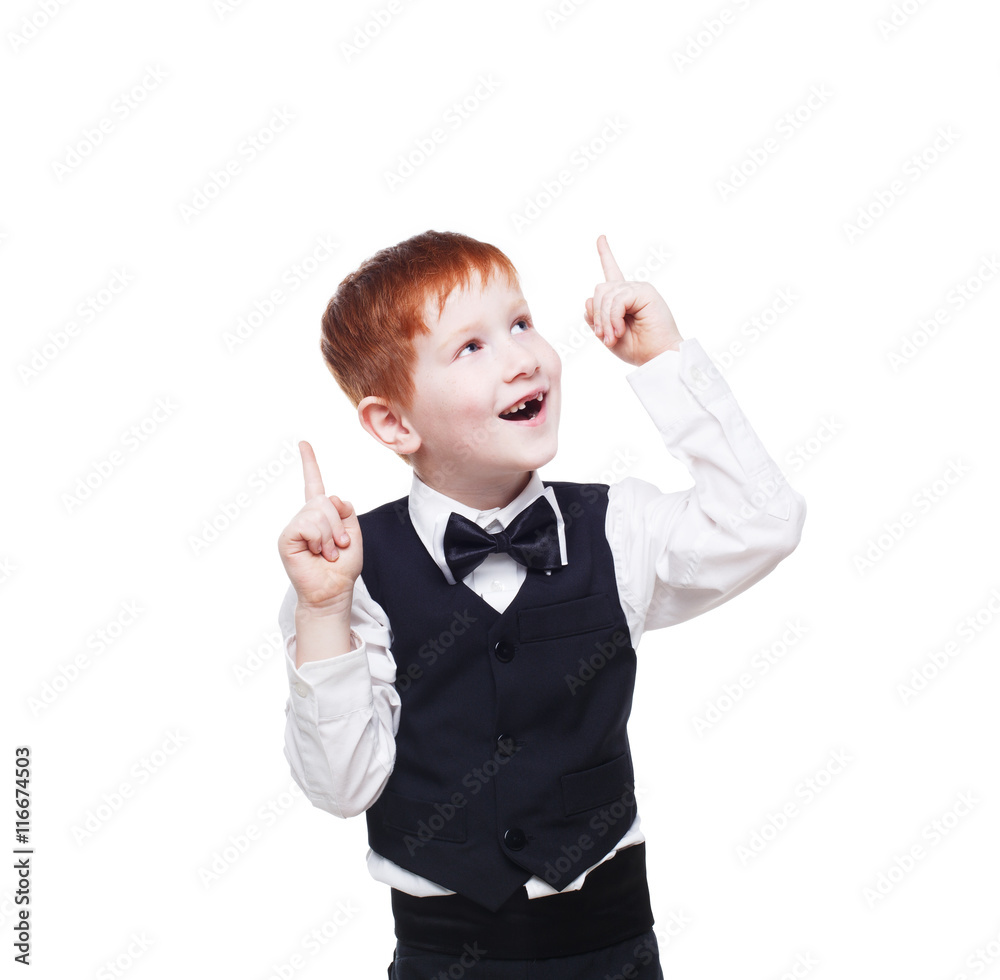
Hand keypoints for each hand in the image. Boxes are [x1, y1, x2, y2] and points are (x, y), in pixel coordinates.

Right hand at [276, 441, 362, 613]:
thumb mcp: (354, 533)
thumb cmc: (342, 566)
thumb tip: (329, 497)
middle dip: (339, 525)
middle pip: (325, 500)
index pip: (314, 483)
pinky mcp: (287, 538)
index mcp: (320, 514)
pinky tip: (316, 554)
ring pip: (318, 512)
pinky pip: (308, 525)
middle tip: (338, 547)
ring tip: (327, 553)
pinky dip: (320, 540)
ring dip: (331, 536)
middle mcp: (305, 517)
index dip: (309, 462)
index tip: (303, 443)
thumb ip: (345, 510)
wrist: (333, 591)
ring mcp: (294, 526)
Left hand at [584, 235, 682, 365]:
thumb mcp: (607, 334)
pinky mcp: (644, 292)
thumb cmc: (636, 348)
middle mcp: (630, 289)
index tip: (601, 237)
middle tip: (605, 337)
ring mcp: (638, 289)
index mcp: (622, 298)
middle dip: (597, 315)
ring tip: (613, 338)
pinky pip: (617, 300)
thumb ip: (596, 318)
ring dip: (604, 320)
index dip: (605, 254)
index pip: (612, 271)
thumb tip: (589, 300)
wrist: (657, 358)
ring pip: (605, 294)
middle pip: (599, 290)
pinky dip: (613, 317)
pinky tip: (619, 330)